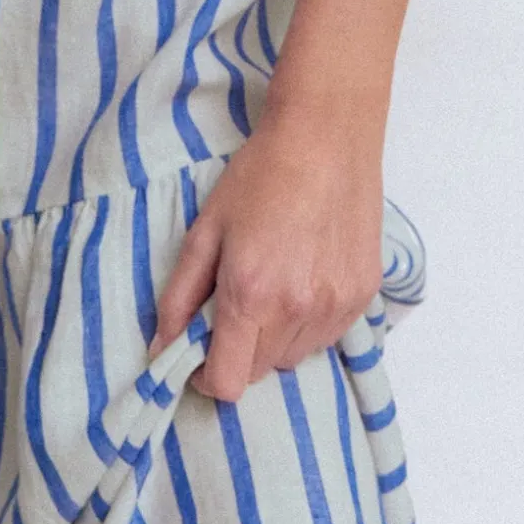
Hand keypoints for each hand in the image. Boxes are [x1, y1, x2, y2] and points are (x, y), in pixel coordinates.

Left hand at [152, 100, 384, 404]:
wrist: (326, 140)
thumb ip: (178, 297)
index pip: (228, 383)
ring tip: (273, 285)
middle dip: (239, 351)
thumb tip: (160, 348)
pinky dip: (308, 324)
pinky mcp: (364, 297)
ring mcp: (337, 307)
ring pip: (295, 357)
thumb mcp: (204, 231)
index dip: (206, 378)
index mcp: (251, 295)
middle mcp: (298, 311)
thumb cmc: (258, 177)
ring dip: (275, 339)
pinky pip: (327, 337)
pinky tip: (303, 278)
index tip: (199, 355)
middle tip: (234, 303)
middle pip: (261, 372)